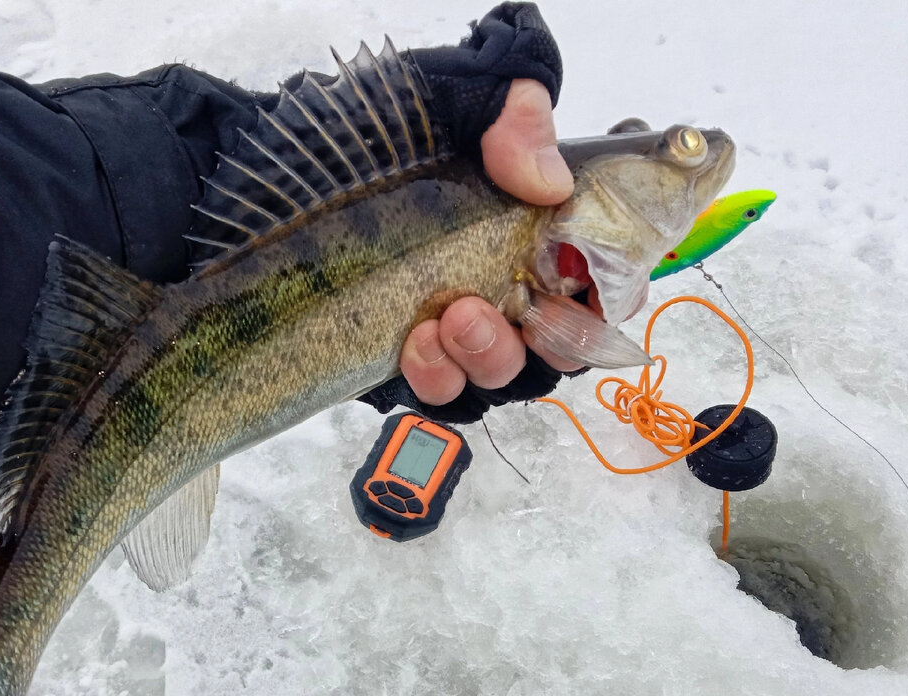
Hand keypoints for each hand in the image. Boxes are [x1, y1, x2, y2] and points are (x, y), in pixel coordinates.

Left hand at [398, 79, 578, 405]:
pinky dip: (434, 378)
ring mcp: (459, 322)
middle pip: (558, 347)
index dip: (605, 301)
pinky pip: (439, 389)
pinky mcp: (410, 351)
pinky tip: (412, 345)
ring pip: (499, 376)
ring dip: (481, 361)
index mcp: (542, 228)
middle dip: (537, 341)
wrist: (303, 145)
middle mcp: (510, 282)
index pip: (604, 285)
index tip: (576, 294)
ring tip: (443, 325)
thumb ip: (515, 119)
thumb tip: (545, 182)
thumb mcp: (464, 94)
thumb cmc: (396, 119)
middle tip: (481, 309)